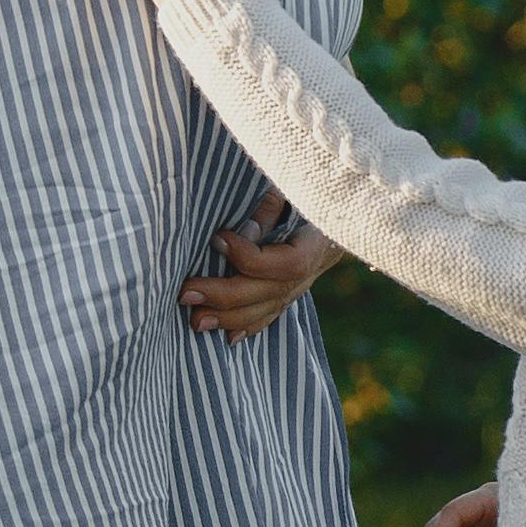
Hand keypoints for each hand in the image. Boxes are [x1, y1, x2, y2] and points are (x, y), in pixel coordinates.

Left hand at [182, 204, 338, 338]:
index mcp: (316, 244)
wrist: (339, 210)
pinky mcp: (291, 292)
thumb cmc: (310, 191)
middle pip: (268, 292)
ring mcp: (302, 285)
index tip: (218, 238)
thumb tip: (245, 230)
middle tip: (186, 293)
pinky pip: (272, 314)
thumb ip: (271, 207)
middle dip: (224, 295)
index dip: (249, 256)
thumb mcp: (294, 189)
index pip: (285, 264)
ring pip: (267, 309)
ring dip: (229, 318)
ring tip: (196, 320)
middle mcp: (311, 271)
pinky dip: (249, 326)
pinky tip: (227, 337)